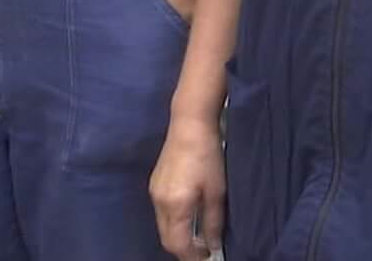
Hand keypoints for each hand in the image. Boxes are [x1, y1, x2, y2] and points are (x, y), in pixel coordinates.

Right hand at [151, 117, 225, 260]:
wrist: (189, 124)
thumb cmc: (208, 156)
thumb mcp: (217, 191)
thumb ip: (213, 222)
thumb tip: (213, 245)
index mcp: (175, 205)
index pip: (178, 244)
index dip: (192, 256)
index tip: (207, 258)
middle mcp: (159, 202)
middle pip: (166, 239)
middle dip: (183, 250)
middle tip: (201, 253)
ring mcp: (154, 193)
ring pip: (162, 227)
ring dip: (177, 237)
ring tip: (196, 238)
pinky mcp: (155, 184)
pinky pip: (161, 214)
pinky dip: (173, 224)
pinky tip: (188, 219)